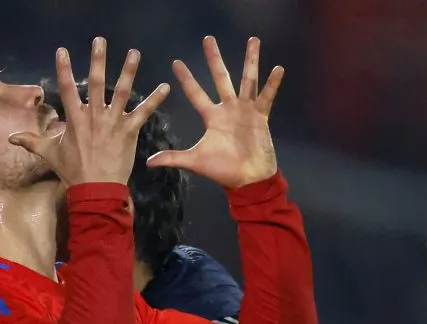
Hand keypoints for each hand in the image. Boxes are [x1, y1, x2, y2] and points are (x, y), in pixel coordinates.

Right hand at [9, 37, 170, 185]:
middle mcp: (94, 116)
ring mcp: (113, 122)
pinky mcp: (129, 131)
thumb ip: (32, 142)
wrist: (95, 189)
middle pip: (96, 83)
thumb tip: (11, 138)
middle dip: (98, 60)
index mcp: (74, 119)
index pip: (66, 88)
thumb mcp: (49, 154)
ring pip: (122, 92)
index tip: (63, 51)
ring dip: (129, 71)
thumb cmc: (72, 171)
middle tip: (101, 41)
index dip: (64, 69)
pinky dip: (155, 100)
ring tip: (134, 53)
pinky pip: (144, 112)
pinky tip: (165, 87)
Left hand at [147, 36, 284, 188]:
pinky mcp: (261, 116)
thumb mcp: (196, 161)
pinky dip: (272, 84)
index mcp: (212, 117)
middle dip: (214, 59)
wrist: (248, 180)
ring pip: (247, 80)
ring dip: (250, 60)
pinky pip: (267, 97)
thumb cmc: (222, 170)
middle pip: (220, 78)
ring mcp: (245, 110)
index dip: (186, 79)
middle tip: (208, 39)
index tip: (176, 62)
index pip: (195, 93)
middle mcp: (228, 109)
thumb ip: (173, 158)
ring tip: (253, 40)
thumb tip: (148, 162)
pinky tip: (278, 68)